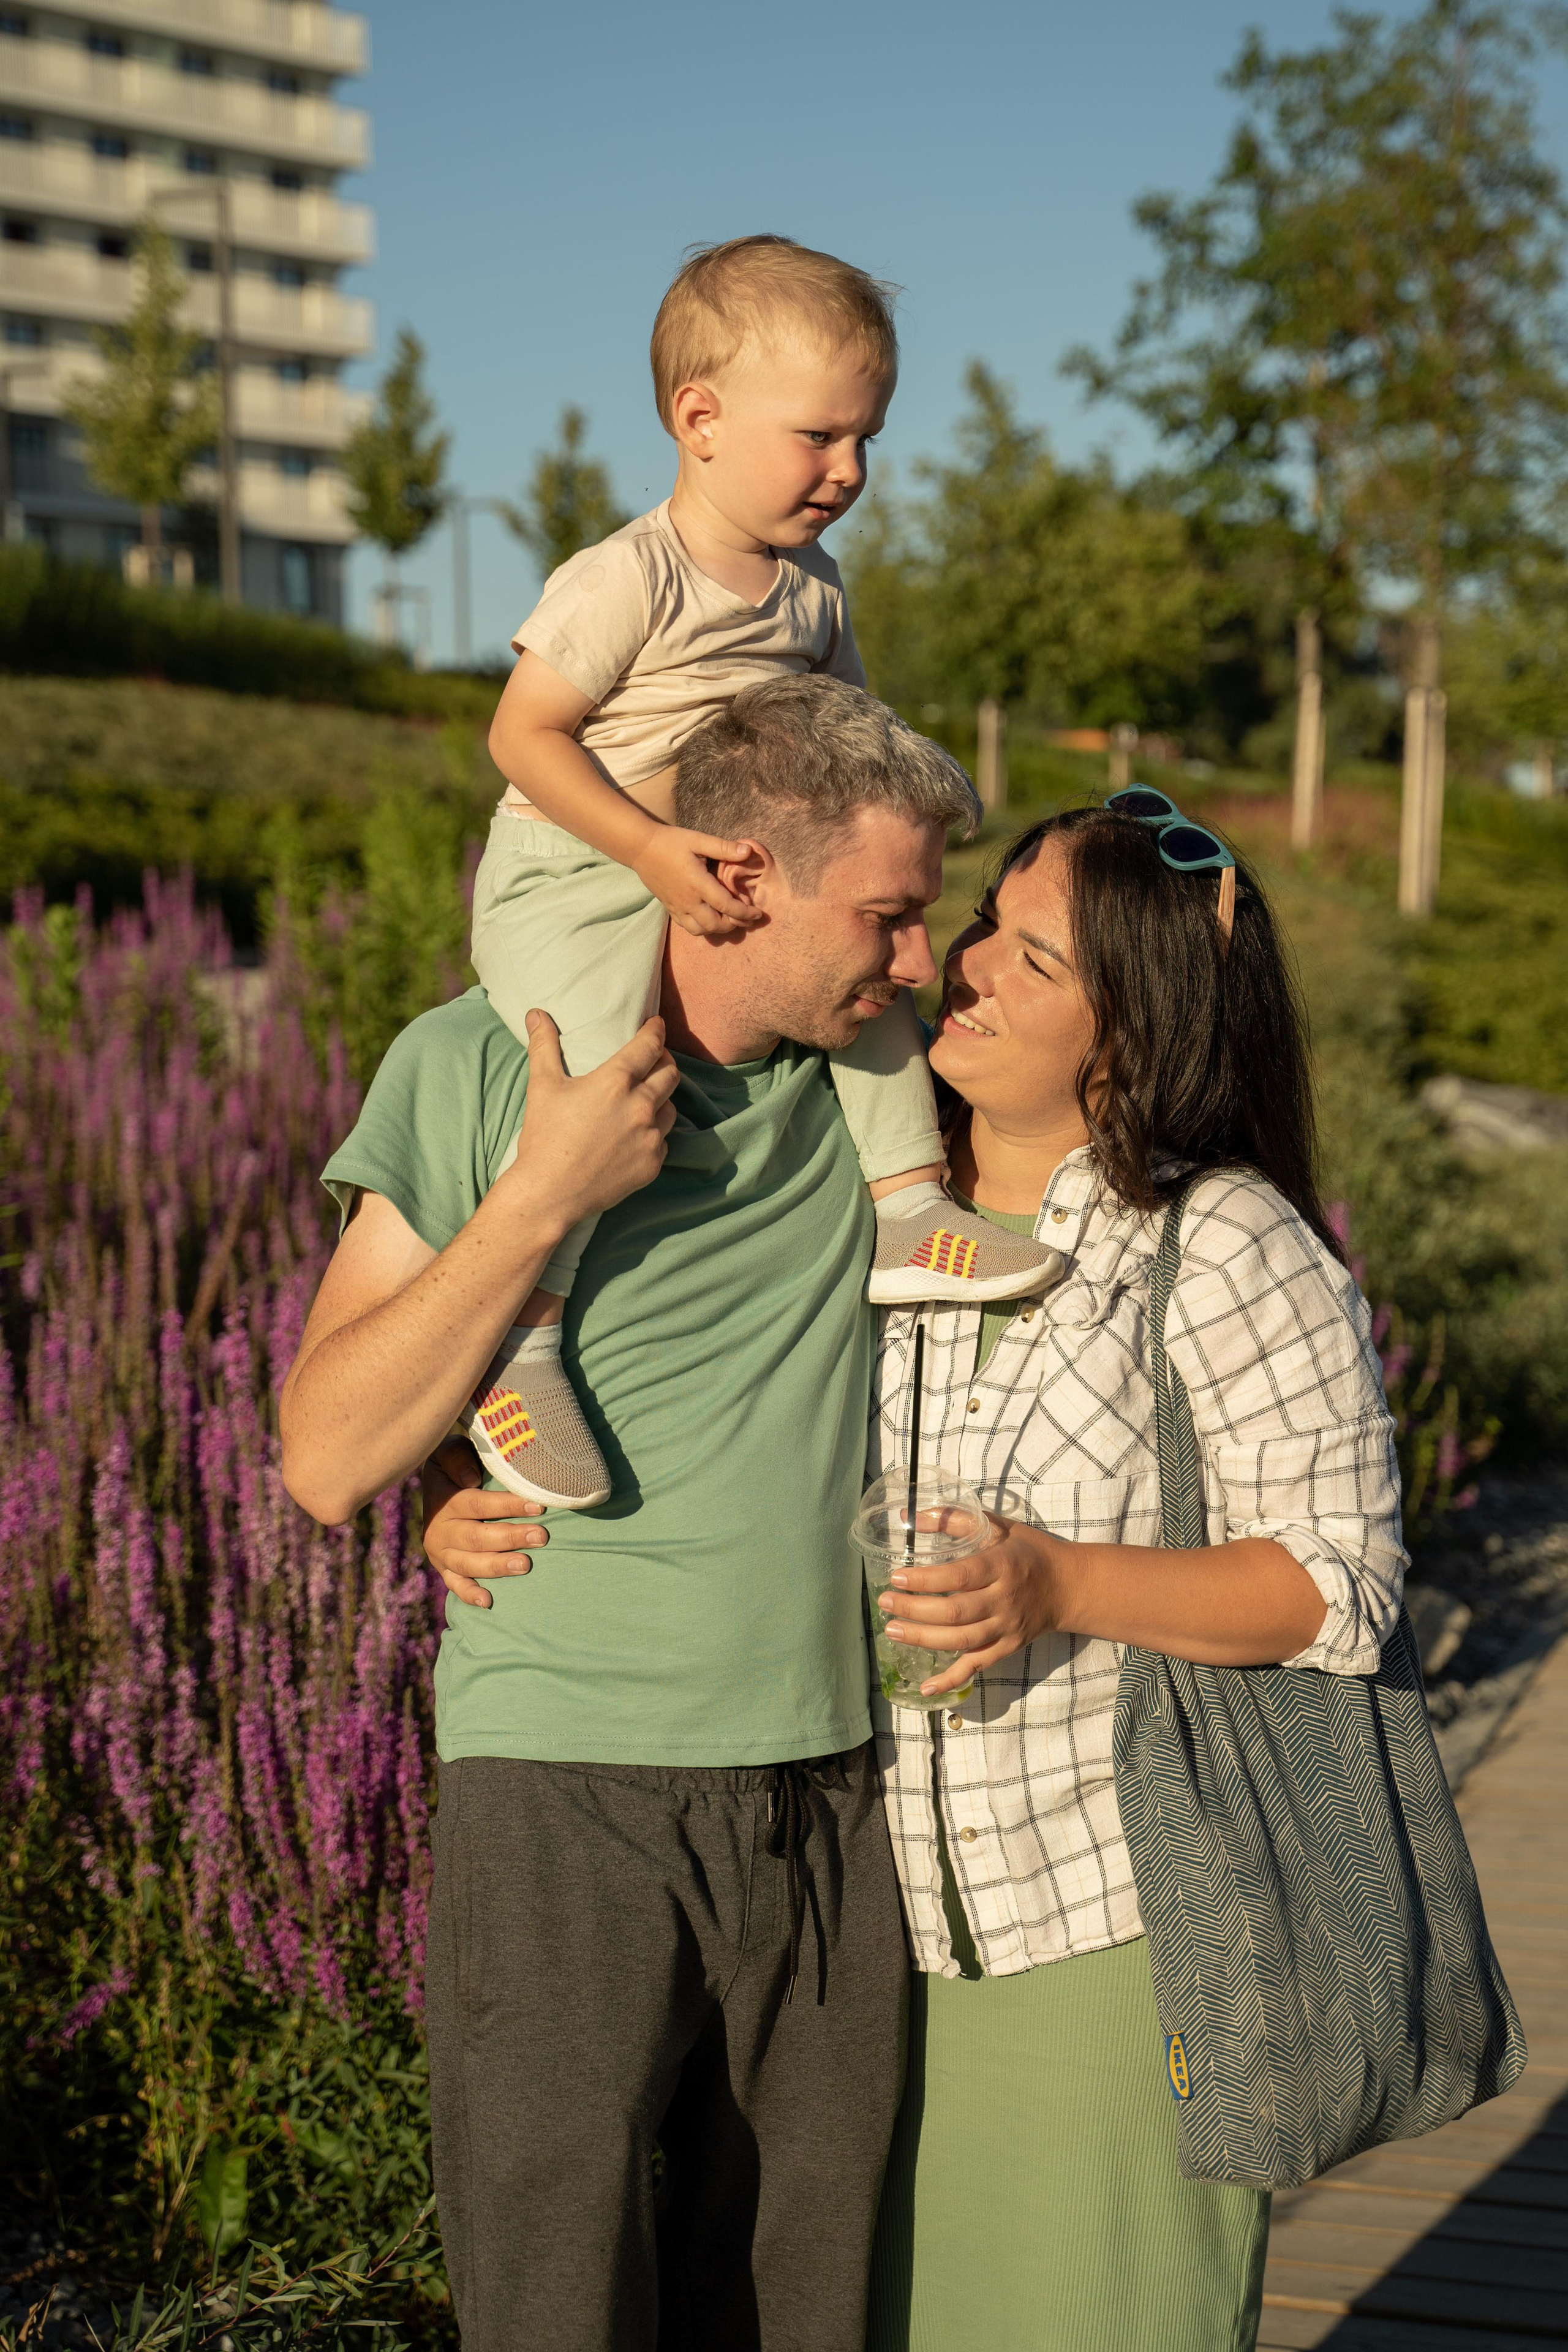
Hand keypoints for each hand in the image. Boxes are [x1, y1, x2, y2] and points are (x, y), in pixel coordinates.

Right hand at [421, 1437, 547, 1609]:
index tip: (538, 1505)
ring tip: (526, 1565)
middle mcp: (439, 1529)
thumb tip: (471, 1479)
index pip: (476, 1503)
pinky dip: (469, 1594)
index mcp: (444, 1500)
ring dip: (497, 1566)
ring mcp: (441, 1553)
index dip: (507, 1505)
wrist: (436, 1489)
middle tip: (541, 1537)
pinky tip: (488, 1602)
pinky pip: (455, 1584)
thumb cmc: (457, 1465)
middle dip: (510, 1537)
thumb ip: (459, 1457)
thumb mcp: (451, 1450)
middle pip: (476, 1537)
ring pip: (469, 1563)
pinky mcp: (445, 1569)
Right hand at [502, 1009, 679, 1231]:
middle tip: (654, 1060)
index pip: (649, 1046)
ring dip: (661, 1100)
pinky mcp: (652, 1164)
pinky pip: (663, 1141)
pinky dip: (653, 1134)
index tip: (657, 1025)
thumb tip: (536, 1014)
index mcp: (616, 1082)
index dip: (656, 1031)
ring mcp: (650, 1137)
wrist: (550, 1192)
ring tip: (645, 1100)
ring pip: (670, 1108)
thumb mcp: (542, 1086)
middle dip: (664, 1062)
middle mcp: (640, 1106)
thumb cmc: (544, 1137)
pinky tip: (636, 1135)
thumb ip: (543, 1046)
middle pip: (670, 1074)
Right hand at [632, 824, 760, 936]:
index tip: (758, 913)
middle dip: (734, 924)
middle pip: (715, 924)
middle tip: (747, 917)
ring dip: (718, 929)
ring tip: (729, 919)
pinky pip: (687, 927)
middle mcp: (687, 900)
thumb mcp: (698, 839)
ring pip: (701, 930)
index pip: (726, 906)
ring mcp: (677, 906)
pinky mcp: (670, 908)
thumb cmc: (671, 841)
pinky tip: (710, 918)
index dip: (745, 913)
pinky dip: (702, 928)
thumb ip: (723, 847)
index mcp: (697, 883)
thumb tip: (748, 850)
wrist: (640, 848)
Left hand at [878, 1513, 1067, 1697]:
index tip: (897, 1577)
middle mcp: (1004, 1600)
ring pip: (961, 1641)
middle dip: (914, 1611)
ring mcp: (1007, 1628)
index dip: (926, 1580)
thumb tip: (912, 1514)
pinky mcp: (1008, 1648)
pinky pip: (977, 1666)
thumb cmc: (1030, 1551)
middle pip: (955, 1612)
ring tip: (892, 1630)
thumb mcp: (1000, 1526)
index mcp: (1002, 1566)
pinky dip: (951, 1680)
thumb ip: (958, 1519)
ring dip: (923, 1639)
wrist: (1069, 1586)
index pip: (959, 1577)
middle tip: (883, 1604)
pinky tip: (925, 1687)